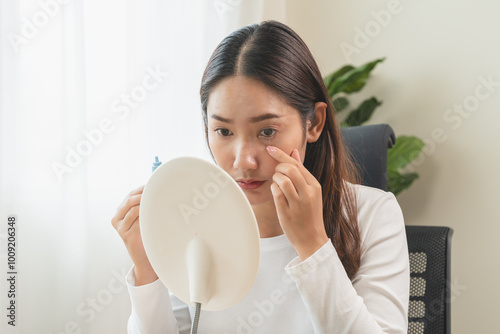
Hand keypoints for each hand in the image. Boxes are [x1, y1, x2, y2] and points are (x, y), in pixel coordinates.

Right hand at [111, 185, 157, 284]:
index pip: (131, 194)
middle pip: (130, 199)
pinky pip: (137, 219)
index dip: (143, 188)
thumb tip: (159, 188)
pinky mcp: (126, 235)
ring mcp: (120, 227)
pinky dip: (146, 214)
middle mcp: (117, 218)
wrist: (145, 258)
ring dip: (146, 203)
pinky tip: (155, 214)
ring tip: (158, 201)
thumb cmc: (146, 235)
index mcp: (120, 211)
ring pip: (133, 208)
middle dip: (144, 193)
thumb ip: (145, 205)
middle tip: (158, 190)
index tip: (156, 184)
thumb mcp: (144, 217)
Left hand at [266, 145, 328, 260]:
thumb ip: (301, 171)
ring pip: (282, 180)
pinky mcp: (287, 212)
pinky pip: (276, 193)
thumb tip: (294, 152)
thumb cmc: (309, 214)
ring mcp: (298, 203)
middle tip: (275, 173)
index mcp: (314, 185)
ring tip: (277, 184)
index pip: (296, 164)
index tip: (270, 148)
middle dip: (278, 168)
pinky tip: (276, 193)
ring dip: (275, 179)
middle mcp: (308, 193)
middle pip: (289, 169)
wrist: (312, 239)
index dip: (281, 154)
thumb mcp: (310, 191)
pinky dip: (273, 190)